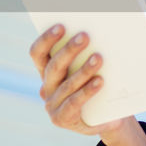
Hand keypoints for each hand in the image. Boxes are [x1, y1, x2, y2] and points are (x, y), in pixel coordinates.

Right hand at [29, 24, 133, 138]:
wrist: (108, 117)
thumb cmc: (99, 85)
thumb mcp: (90, 68)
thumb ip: (86, 53)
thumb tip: (98, 32)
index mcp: (47, 70)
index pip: (38, 53)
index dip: (47, 39)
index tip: (61, 26)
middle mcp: (46, 87)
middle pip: (54, 66)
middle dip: (69, 50)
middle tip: (85, 36)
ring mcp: (52, 104)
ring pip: (67, 84)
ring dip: (83, 70)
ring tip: (99, 58)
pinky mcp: (62, 119)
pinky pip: (74, 103)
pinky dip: (87, 91)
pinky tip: (100, 81)